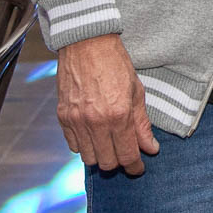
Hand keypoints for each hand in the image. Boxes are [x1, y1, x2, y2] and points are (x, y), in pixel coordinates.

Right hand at [56, 33, 158, 174]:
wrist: (87, 44)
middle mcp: (96, 122)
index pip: (127, 155)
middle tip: (126, 154)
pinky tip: (93, 135)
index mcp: (119, 115)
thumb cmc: (115, 64)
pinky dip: (84, 145)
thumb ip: (142, 124)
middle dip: (119, 162)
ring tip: (109, 144)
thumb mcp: (137, 92)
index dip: (135, 167)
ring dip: (100, 156)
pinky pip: (73, 145)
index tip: (138, 168)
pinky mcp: (63, 117)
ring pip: (88, 158)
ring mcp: (76, 120)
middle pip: (107, 162)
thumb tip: (150, 148)